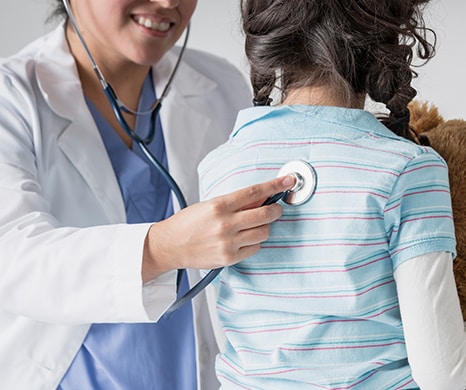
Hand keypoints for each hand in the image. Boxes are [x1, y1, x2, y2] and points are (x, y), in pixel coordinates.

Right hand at [142, 174, 295, 281]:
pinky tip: (244, 239)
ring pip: (264, 232)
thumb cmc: (188, 223)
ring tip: (254, 225)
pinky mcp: (229, 258)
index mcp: (219, 205)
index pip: (255, 192)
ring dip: (265, 227)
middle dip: (276, 210)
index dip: (275, 185)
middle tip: (276, 208)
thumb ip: (235, 202)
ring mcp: (228, 242)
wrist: (169, 245)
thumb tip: (260, 198)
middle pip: (265, 214)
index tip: (288, 180)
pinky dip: (254, 242)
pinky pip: (255, 248)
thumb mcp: (209, 204)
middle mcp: (225, 224)